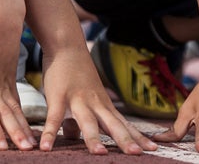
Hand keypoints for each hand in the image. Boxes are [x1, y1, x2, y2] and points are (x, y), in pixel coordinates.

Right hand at [38, 47, 158, 154]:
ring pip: (88, 122)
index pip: (125, 124)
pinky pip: (54, 119)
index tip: (153, 150)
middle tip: (138, 155)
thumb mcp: (84, 98)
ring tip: (101, 155)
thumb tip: (74, 138)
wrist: (67, 45)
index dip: (138, 137)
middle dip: (125, 140)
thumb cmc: (76, 73)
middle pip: (113, 124)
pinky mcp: (58, 97)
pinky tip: (45, 148)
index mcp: (104, 105)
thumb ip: (81, 119)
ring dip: (94, 139)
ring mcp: (77, 100)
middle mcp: (95, 104)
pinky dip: (50, 134)